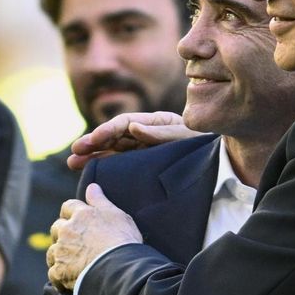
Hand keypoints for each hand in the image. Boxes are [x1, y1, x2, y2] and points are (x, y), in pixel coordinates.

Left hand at [46, 183, 141, 290]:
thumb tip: (92, 186)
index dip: (71, 213)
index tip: (75, 218)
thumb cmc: (122, 241)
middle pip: (56, 228)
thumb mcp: (117, 215)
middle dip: (62, 234)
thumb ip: (101, 201)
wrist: (119, 269)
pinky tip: (67, 281)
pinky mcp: (60, 272)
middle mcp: (67, 231)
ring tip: (71, 263)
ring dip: (59, 255)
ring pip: (52, 251)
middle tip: (74, 242)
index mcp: (81, 215)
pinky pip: (53, 274)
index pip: (68, 206)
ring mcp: (62, 252)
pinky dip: (59, 277)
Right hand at [67, 111, 200, 170]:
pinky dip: (106, 167)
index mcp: (156, 122)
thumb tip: (132, 127)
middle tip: (74, 153)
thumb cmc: (206, 147)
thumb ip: (161, 133)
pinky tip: (91, 172)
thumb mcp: (186, 138)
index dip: (107, 131)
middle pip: (114, 136)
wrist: (222, 164)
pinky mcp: (145, 166)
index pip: (125, 123)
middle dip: (92, 143)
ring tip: (73, 163)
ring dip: (93, 156)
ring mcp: (145, 150)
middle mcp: (147, 134)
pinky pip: (122, 165)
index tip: (92, 141)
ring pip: (113, 151)